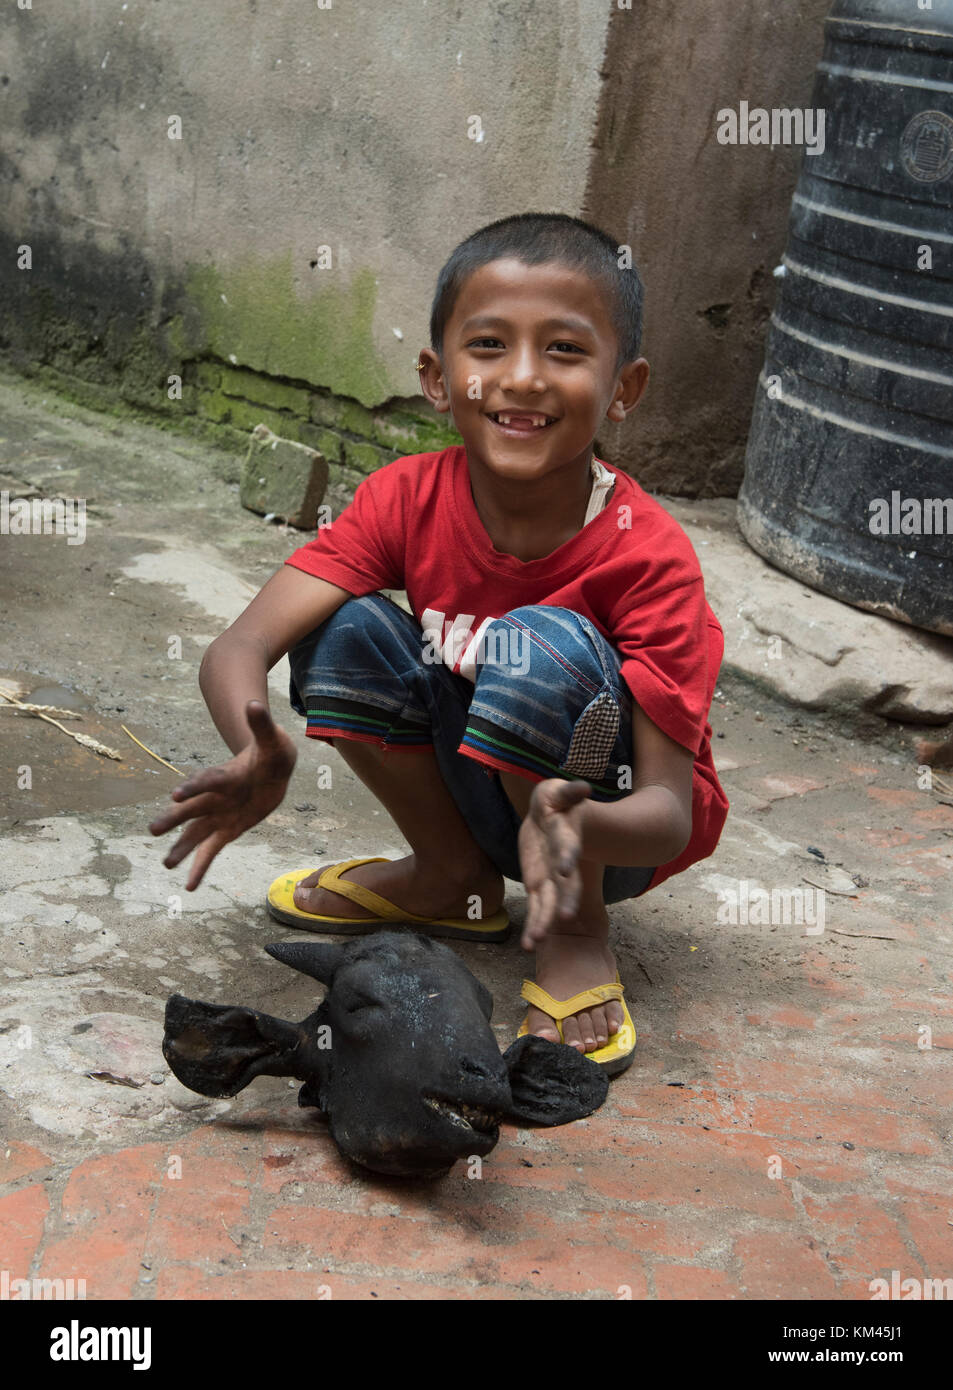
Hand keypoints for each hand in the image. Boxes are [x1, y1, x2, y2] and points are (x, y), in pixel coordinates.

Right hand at [149, 701, 296, 890]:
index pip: (208, 781)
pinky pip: (212, 851)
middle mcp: (215, 797)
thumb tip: (255, 704)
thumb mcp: (272, 738)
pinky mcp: (228, 830)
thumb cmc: (271, 750)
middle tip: (152, 829)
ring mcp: (219, 815)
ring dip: (182, 848)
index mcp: (225, 775)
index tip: (176, 795)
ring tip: (166, 864)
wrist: (271, 766)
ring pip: (196, 834)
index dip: (194, 787)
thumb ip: (261, 725)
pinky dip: (201, 868)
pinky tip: (189, 887)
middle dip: (174, 818)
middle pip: (192, 809)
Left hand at [517, 778, 591, 949]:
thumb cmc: (557, 801)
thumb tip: (583, 788)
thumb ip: (570, 792)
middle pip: (566, 884)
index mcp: (566, 837)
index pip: (568, 847)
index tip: (565, 868)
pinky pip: (536, 908)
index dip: (567, 856)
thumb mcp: (559, 791)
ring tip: (536, 941)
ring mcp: (551, 878)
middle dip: (565, 900)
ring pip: (549, 903)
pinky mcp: (538, 885)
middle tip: (566, 917)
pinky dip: (534, 925)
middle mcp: (562, 863)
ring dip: (544, 921)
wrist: (555, 818)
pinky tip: (528, 945)